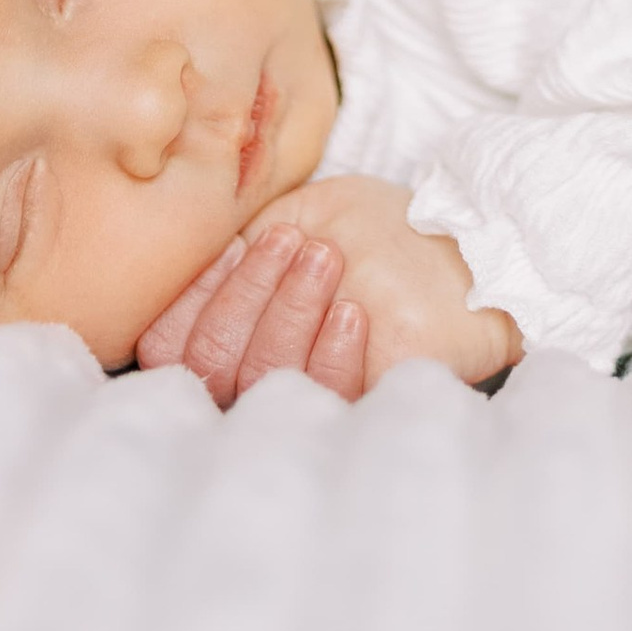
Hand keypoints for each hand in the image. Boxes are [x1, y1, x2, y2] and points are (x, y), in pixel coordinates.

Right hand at [135, 176, 520, 404]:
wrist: (462, 241)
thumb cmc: (375, 226)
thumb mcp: (296, 216)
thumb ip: (239, 243)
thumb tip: (192, 258)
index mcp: (233, 331)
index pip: (169, 346)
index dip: (189, 300)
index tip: (235, 246)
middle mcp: (258, 378)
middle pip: (211, 364)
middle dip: (245, 295)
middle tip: (291, 242)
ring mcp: (307, 401)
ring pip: (262, 378)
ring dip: (288, 310)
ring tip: (325, 259)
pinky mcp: (363, 414)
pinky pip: (327, 402)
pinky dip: (331, 354)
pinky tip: (353, 312)